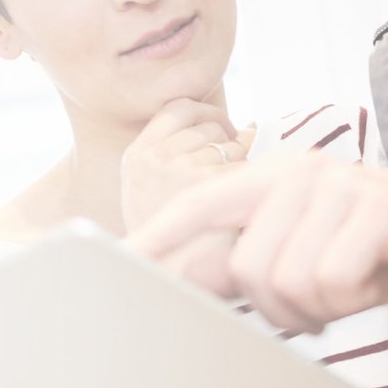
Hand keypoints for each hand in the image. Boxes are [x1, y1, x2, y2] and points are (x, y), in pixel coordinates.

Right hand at [120, 100, 254, 233]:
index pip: (178, 108)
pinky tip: (241, 202)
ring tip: (231, 192)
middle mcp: (154, 157)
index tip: (222, 127)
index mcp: (137, 154)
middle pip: (209, 125)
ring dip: (240, 163)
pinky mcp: (205, 184)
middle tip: (231, 166)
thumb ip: (171, 153)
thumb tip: (237, 126)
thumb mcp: (148, 189)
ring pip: (231, 145)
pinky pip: (244, 165)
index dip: (206, 112)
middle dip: (227, 140)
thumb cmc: (168, 240)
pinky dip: (250, 181)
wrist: (170, 279)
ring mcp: (178, 168)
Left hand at [129, 150, 387, 332]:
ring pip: (284, 281)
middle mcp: (300, 171)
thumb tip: (185, 282)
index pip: (198, 205)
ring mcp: (339, 185)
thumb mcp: (309, 259)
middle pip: (242, 267)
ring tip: (350, 289)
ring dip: (317, 308)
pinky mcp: (377, 208)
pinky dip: (351, 301)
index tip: (114, 267)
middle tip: (317, 308)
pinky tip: (376, 281)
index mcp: (276, 178)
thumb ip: (250, 263)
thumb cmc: (387, 255)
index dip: (155, 239)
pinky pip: (330, 282)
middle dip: (275, 309)